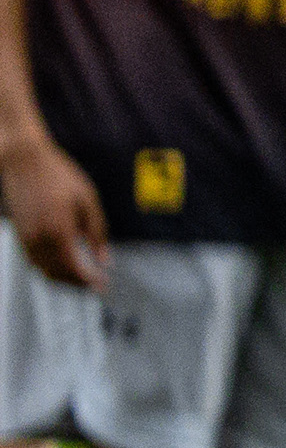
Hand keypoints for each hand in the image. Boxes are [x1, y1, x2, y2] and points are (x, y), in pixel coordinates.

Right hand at [0, 132, 105, 291]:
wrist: (24, 161)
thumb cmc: (58, 176)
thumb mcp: (88, 201)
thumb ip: (97, 233)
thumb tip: (104, 259)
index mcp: (58, 231)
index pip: (73, 269)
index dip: (88, 282)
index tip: (102, 286)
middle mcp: (38, 239)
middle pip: (56, 275)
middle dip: (76, 285)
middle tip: (94, 286)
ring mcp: (25, 237)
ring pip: (42, 271)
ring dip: (62, 279)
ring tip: (81, 278)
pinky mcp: (19, 233)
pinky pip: (33, 260)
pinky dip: (48, 269)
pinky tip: (62, 265)